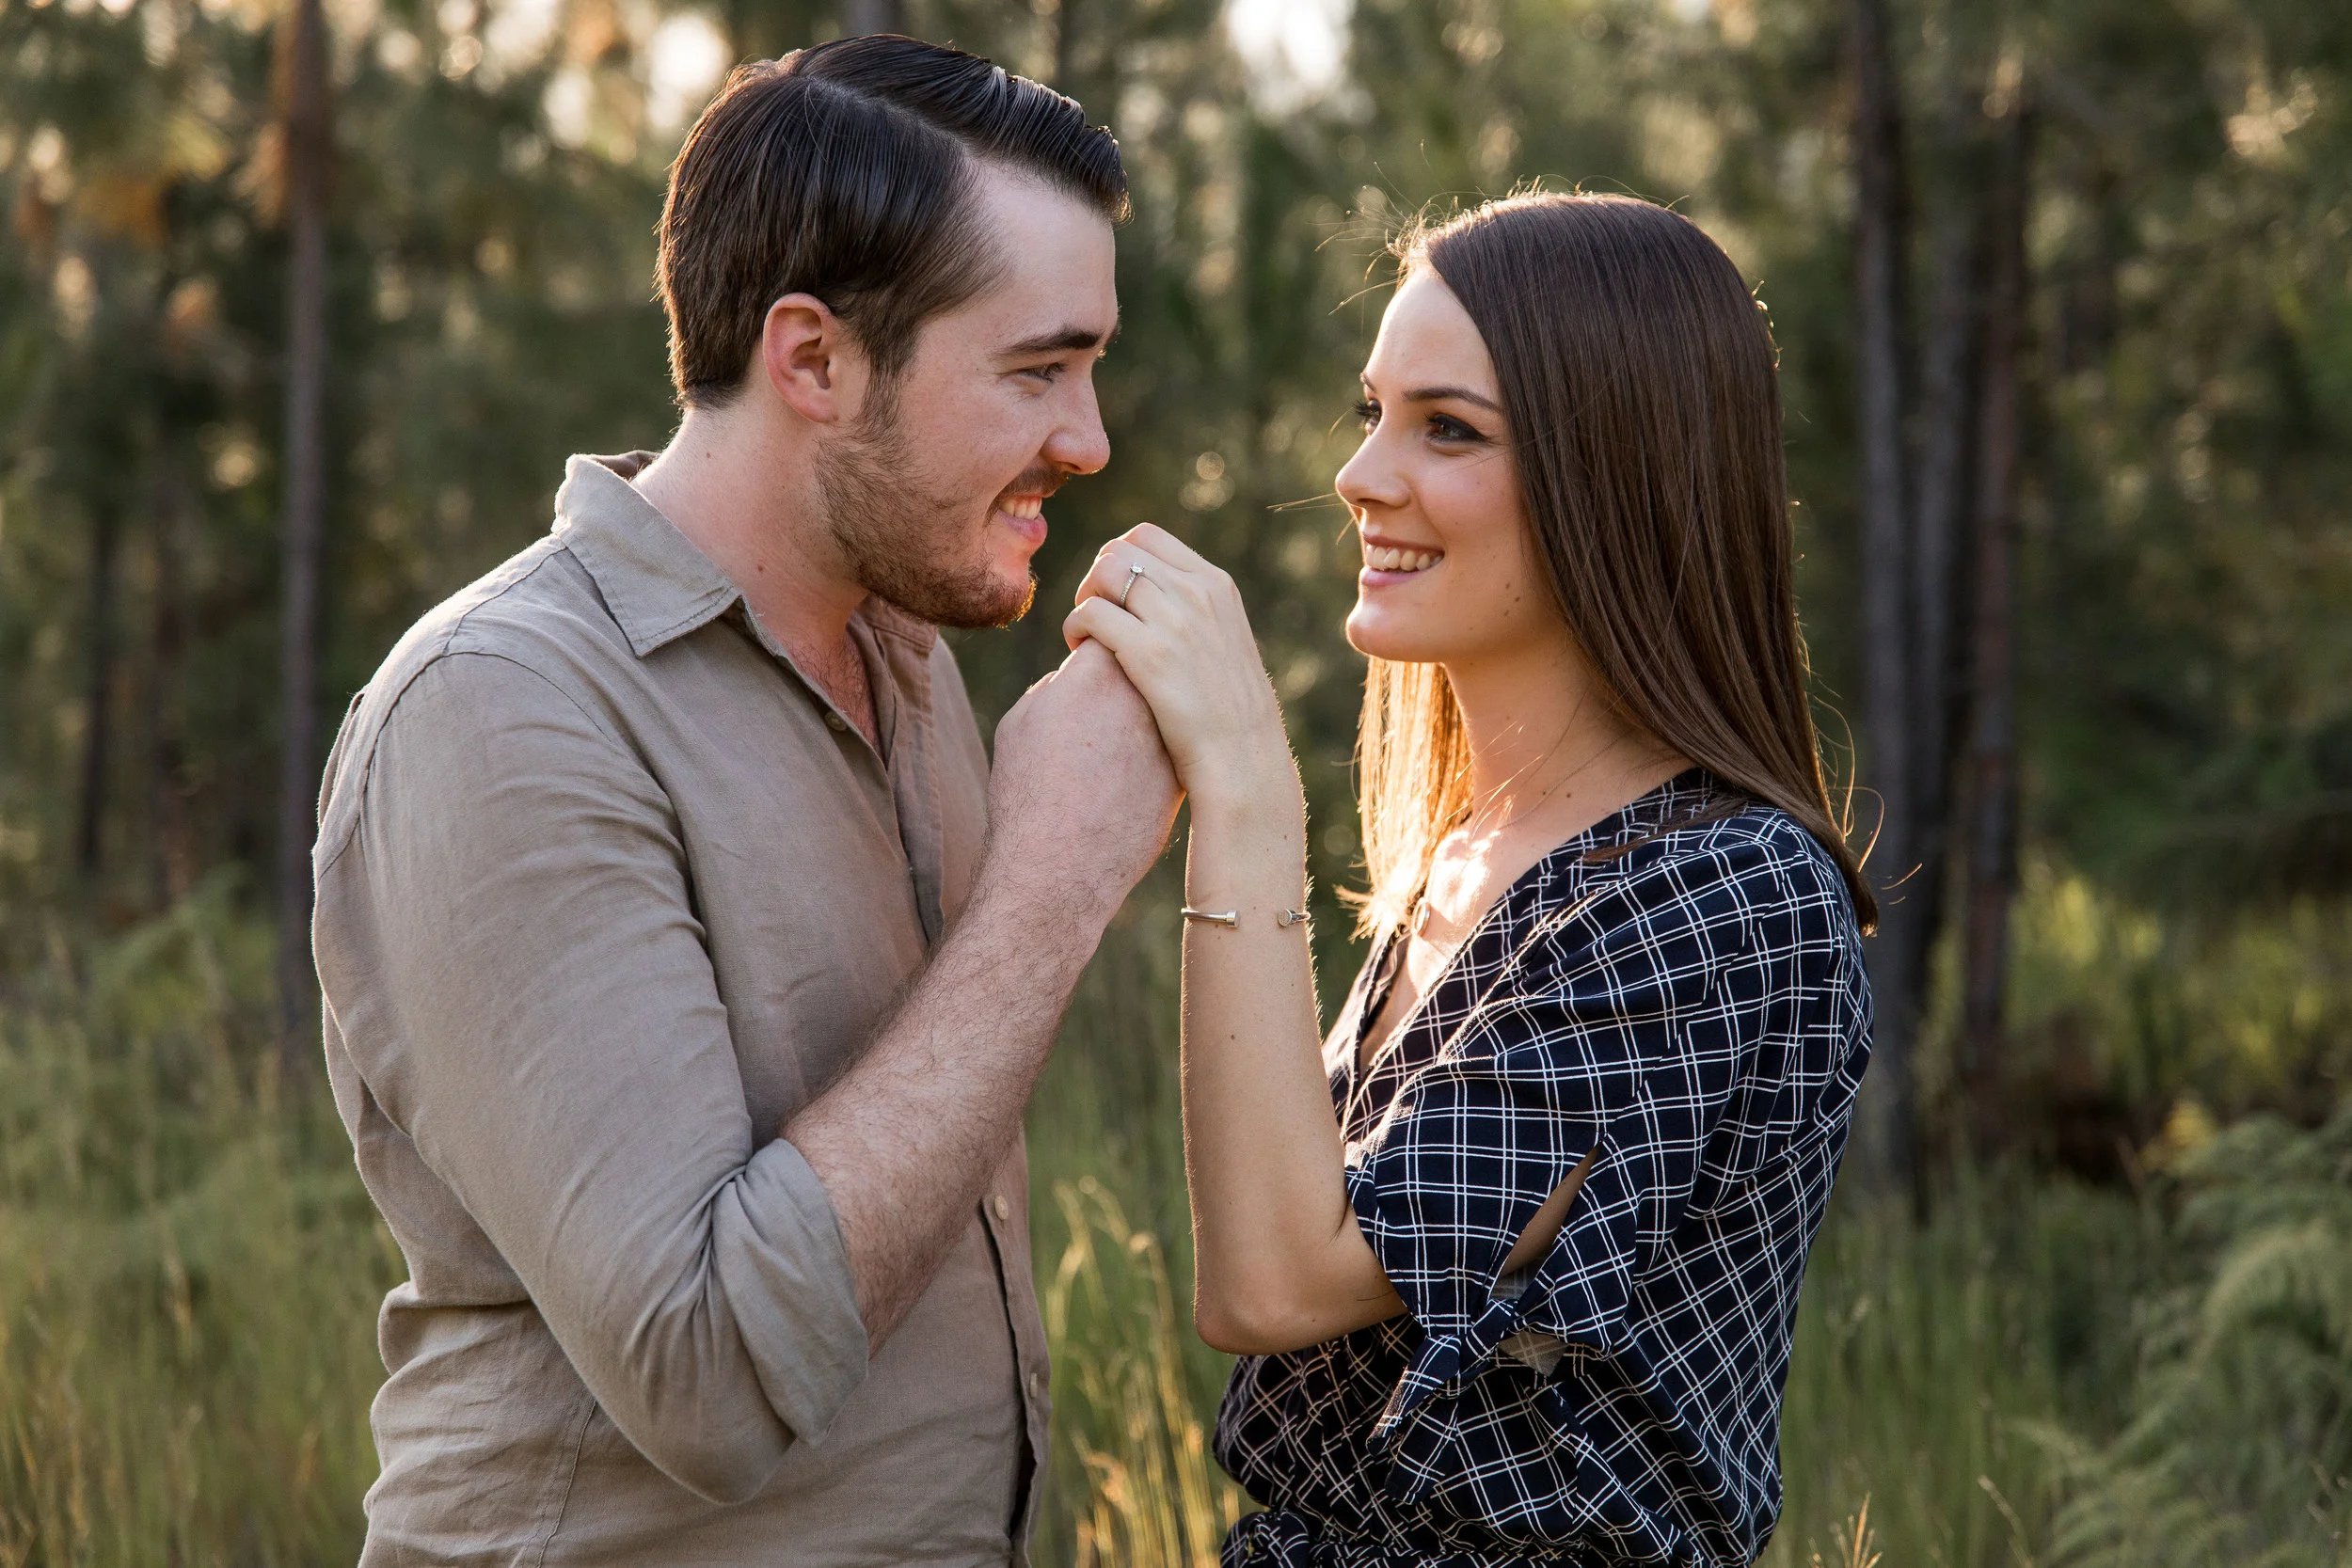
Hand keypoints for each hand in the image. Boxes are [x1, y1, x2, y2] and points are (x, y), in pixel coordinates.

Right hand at [984, 639, 1181, 926]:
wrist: (1058, 867)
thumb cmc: (1026, 792)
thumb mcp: (1023, 721)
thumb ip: (1056, 684)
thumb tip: (1077, 677)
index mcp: (1097, 673)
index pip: (1113, 625)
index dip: (1099, 637)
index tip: (1087, 653)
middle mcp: (1143, 696)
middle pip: (1145, 658)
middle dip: (1130, 667)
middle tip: (1104, 694)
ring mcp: (1168, 735)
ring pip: (1163, 703)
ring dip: (1145, 708)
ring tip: (1111, 738)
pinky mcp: (1182, 773)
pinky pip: (1173, 743)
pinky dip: (1156, 749)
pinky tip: (1127, 772)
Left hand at [1063, 524, 1297, 814]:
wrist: (1243, 759)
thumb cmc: (1228, 714)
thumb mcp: (1225, 644)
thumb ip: (1195, 614)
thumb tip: (1154, 599)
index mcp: (1216, 586)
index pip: (1147, 538)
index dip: (1116, 561)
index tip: (1113, 597)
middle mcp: (1198, 592)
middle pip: (1118, 550)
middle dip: (1095, 579)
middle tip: (1094, 618)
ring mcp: (1175, 620)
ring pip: (1103, 575)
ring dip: (1083, 600)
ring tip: (1085, 636)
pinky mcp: (1150, 654)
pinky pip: (1091, 614)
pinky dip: (1075, 627)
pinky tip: (1078, 652)